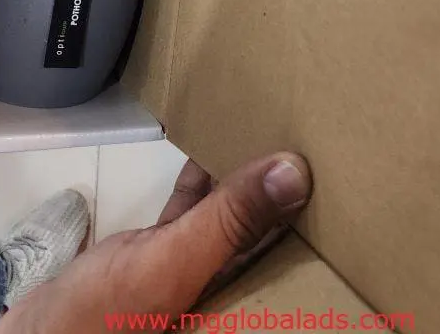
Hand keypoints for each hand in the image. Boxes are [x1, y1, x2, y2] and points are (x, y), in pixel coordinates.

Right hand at [0, 152, 311, 332]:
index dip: (317, 212)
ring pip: (231, 217)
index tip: (339, 162)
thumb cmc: (100, 313)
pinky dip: (200, 183)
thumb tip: (294, 172)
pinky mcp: (158, 256)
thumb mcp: (173, 262)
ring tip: (270, 126)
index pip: (295, 254)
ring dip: (244, 178)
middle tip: (311, 129)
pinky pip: (191, 211)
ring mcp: (189, 271)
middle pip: (267, 232)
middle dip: (285, 187)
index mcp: (241, 303)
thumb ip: (230, 219)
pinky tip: (211, 149)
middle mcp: (223, 289)